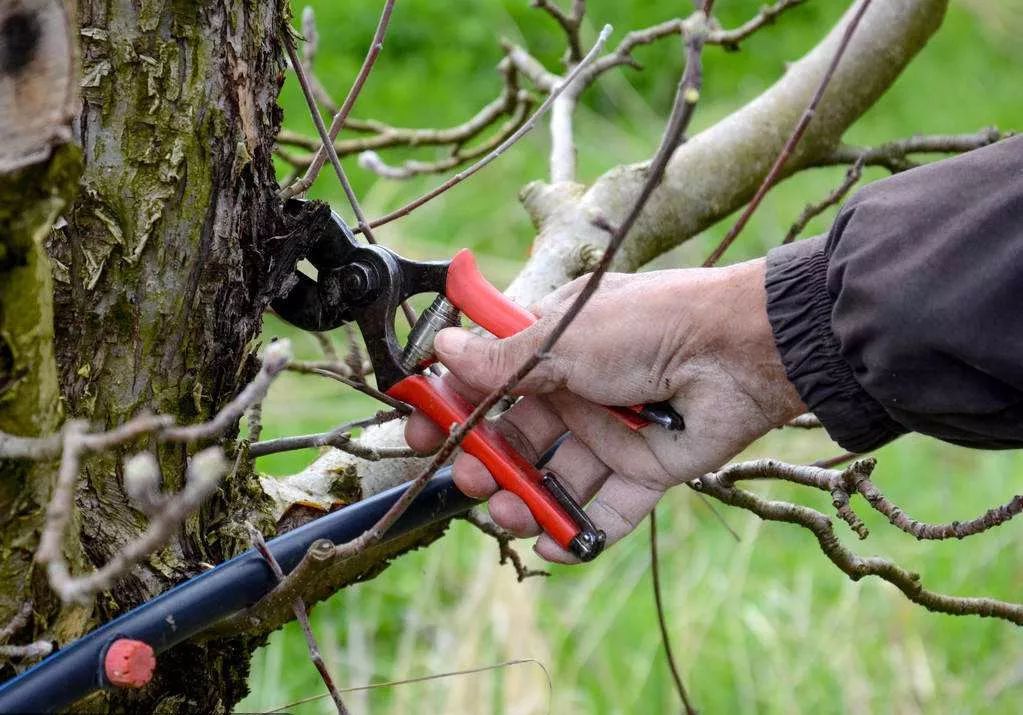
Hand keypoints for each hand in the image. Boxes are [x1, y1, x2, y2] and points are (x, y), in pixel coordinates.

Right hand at [405, 258, 805, 561]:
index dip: (452, 404)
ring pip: (554, 479)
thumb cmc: (650, 324)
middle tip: (467, 476)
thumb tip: (443, 350)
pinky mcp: (645, 470)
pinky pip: (604, 511)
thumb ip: (502, 358)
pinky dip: (577, 534)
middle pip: (516, 438)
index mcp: (554, 346)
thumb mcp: (563, 337)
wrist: (739, 351)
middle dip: (484, 462)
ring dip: (524, 500)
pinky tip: (551, 545)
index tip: (418, 426)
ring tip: (506, 511)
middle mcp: (578, 391)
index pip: (489, 380)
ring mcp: (611, 433)